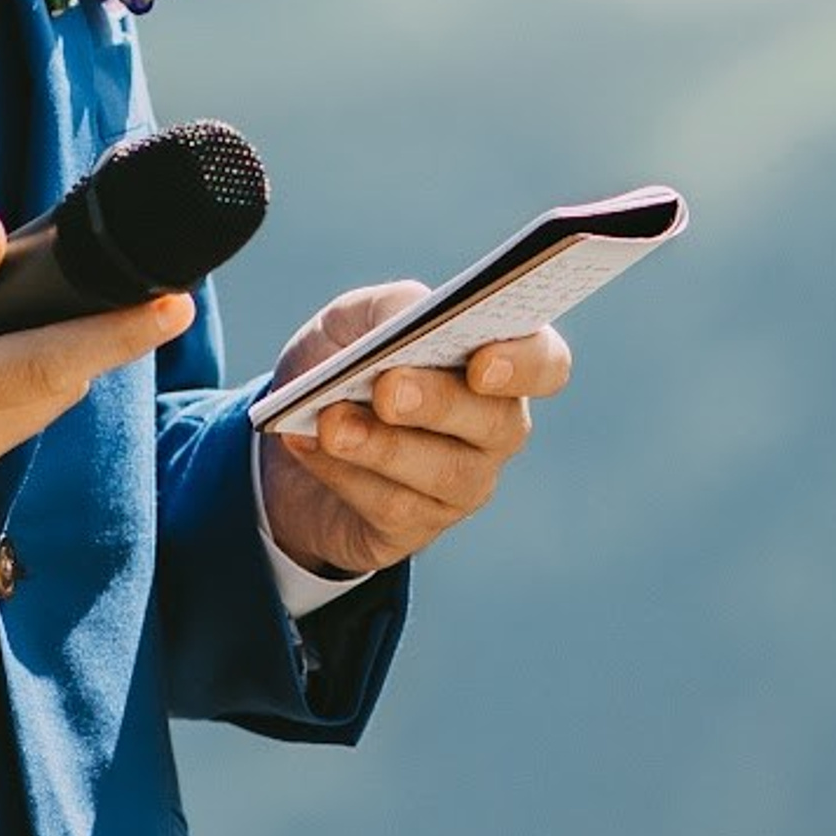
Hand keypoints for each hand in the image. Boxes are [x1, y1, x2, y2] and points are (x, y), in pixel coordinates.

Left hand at [254, 280, 570, 581]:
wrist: (289, 433)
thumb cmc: (342, 363)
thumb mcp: (352, 320)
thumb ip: (388, 307)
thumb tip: (413, 316)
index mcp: (498, 363)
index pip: (546, 365)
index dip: (525, 365)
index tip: (481, 362)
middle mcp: (497, 428)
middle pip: (497, 423)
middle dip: (439, 403)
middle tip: (387, 389)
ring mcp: (464, 484)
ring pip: (445, 473)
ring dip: (383, 446)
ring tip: (329, 422)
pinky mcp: (417, 528)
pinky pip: (394, 508)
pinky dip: (343, 473)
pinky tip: (305, 444)